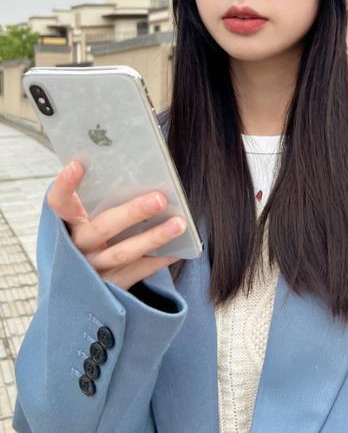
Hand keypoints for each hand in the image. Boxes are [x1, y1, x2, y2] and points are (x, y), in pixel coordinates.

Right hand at [46, 159, 185, 290]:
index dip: (65, 186)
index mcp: (67, 226)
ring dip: (154, 237)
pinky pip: (137, 272)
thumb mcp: (85, 224)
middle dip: (132, 212)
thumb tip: (140, 175)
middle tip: (160, 198)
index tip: (78, 164)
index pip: (59, 204)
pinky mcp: (109, 288)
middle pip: (103, 228)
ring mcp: (91, 271)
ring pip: (123, 253)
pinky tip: (179, 249)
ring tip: (179, 223)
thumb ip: (100, 204)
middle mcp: (76, 248)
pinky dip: (159, 260)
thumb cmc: (91, 242)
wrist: (77, 292)